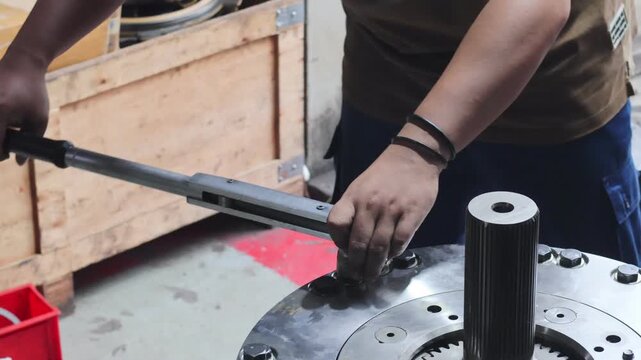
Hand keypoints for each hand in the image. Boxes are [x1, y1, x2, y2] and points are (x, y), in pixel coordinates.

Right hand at [0, 49, 49, 162]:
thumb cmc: (33, 91)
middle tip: (4, 145)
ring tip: (5, 129)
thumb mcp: (39, 118)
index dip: (1, 154)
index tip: (8, 153)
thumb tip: (19, 161)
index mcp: (0, 112)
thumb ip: (32, 142)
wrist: (23, 62)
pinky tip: (3, 120)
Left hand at [328, 140, 442, 281]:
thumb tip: (349, 240)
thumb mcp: (360, 187)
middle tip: (358, 275)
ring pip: (379, 246)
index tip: (344, 250)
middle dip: (357, 264)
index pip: (336, 223)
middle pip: (358, 242)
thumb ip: (353, 210)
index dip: (337, 241)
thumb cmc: (384, 174)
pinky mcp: (412, 213)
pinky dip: (394, 253)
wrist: (413, 157)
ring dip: (374, 265)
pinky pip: (400, 241)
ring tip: (372, 274)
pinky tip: (391, 256)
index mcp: (353, 197)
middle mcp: (369, 204)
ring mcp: (391, 209)